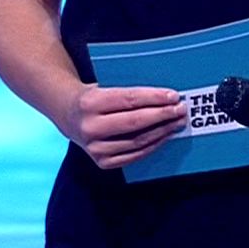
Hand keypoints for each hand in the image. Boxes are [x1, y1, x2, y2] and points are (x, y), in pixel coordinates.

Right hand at [59, 84, 189, 170]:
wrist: (68, 115)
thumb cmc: (94, 96)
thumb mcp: (104, 85)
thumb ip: (128, 90)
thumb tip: (164, 95)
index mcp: (90, 102)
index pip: (130, 99)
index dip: (155, 98)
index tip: (174, 96)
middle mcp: (90, 127)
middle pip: (135, 122)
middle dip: (162, 115)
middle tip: (181, 110)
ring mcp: (95, 148)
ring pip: (137, 141)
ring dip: (162, 132)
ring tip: (176, 123)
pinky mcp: (102, 162)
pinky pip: (134, 155)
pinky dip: (152, 146)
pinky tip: (164, 136)